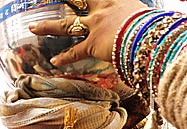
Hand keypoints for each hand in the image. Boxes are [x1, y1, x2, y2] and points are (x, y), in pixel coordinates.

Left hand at [29, 0, 147, 66]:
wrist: (151, 37)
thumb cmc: (154, 29)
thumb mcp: (144, 16)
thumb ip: (134, 20)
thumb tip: (141, 29)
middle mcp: (102, 8)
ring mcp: (95, 25)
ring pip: (66, 24)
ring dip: (47, 26)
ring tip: (33, 27)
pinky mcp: (93, 43)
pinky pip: (75, 52)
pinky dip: (65, 58)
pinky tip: (54, 62)